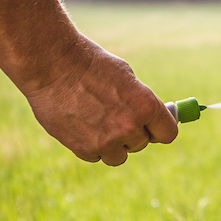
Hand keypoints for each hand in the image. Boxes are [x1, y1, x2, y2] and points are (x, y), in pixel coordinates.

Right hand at [24, 36, 177, 165]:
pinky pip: (96, 156)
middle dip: (132, 133)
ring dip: (112, 144)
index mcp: (146, 105)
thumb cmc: (91, 64)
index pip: (168, 133)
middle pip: (142, 143)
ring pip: (119, 155)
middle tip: (113, 115)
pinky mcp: (84, 149)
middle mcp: (130, 126)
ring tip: (96, 120)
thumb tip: (150, 121)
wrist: (52, 64)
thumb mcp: (126, 76)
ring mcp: (107, 141)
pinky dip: (90, 145)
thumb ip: (141, 101)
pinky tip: (80, 123)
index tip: (153, 128)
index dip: (160, 129)